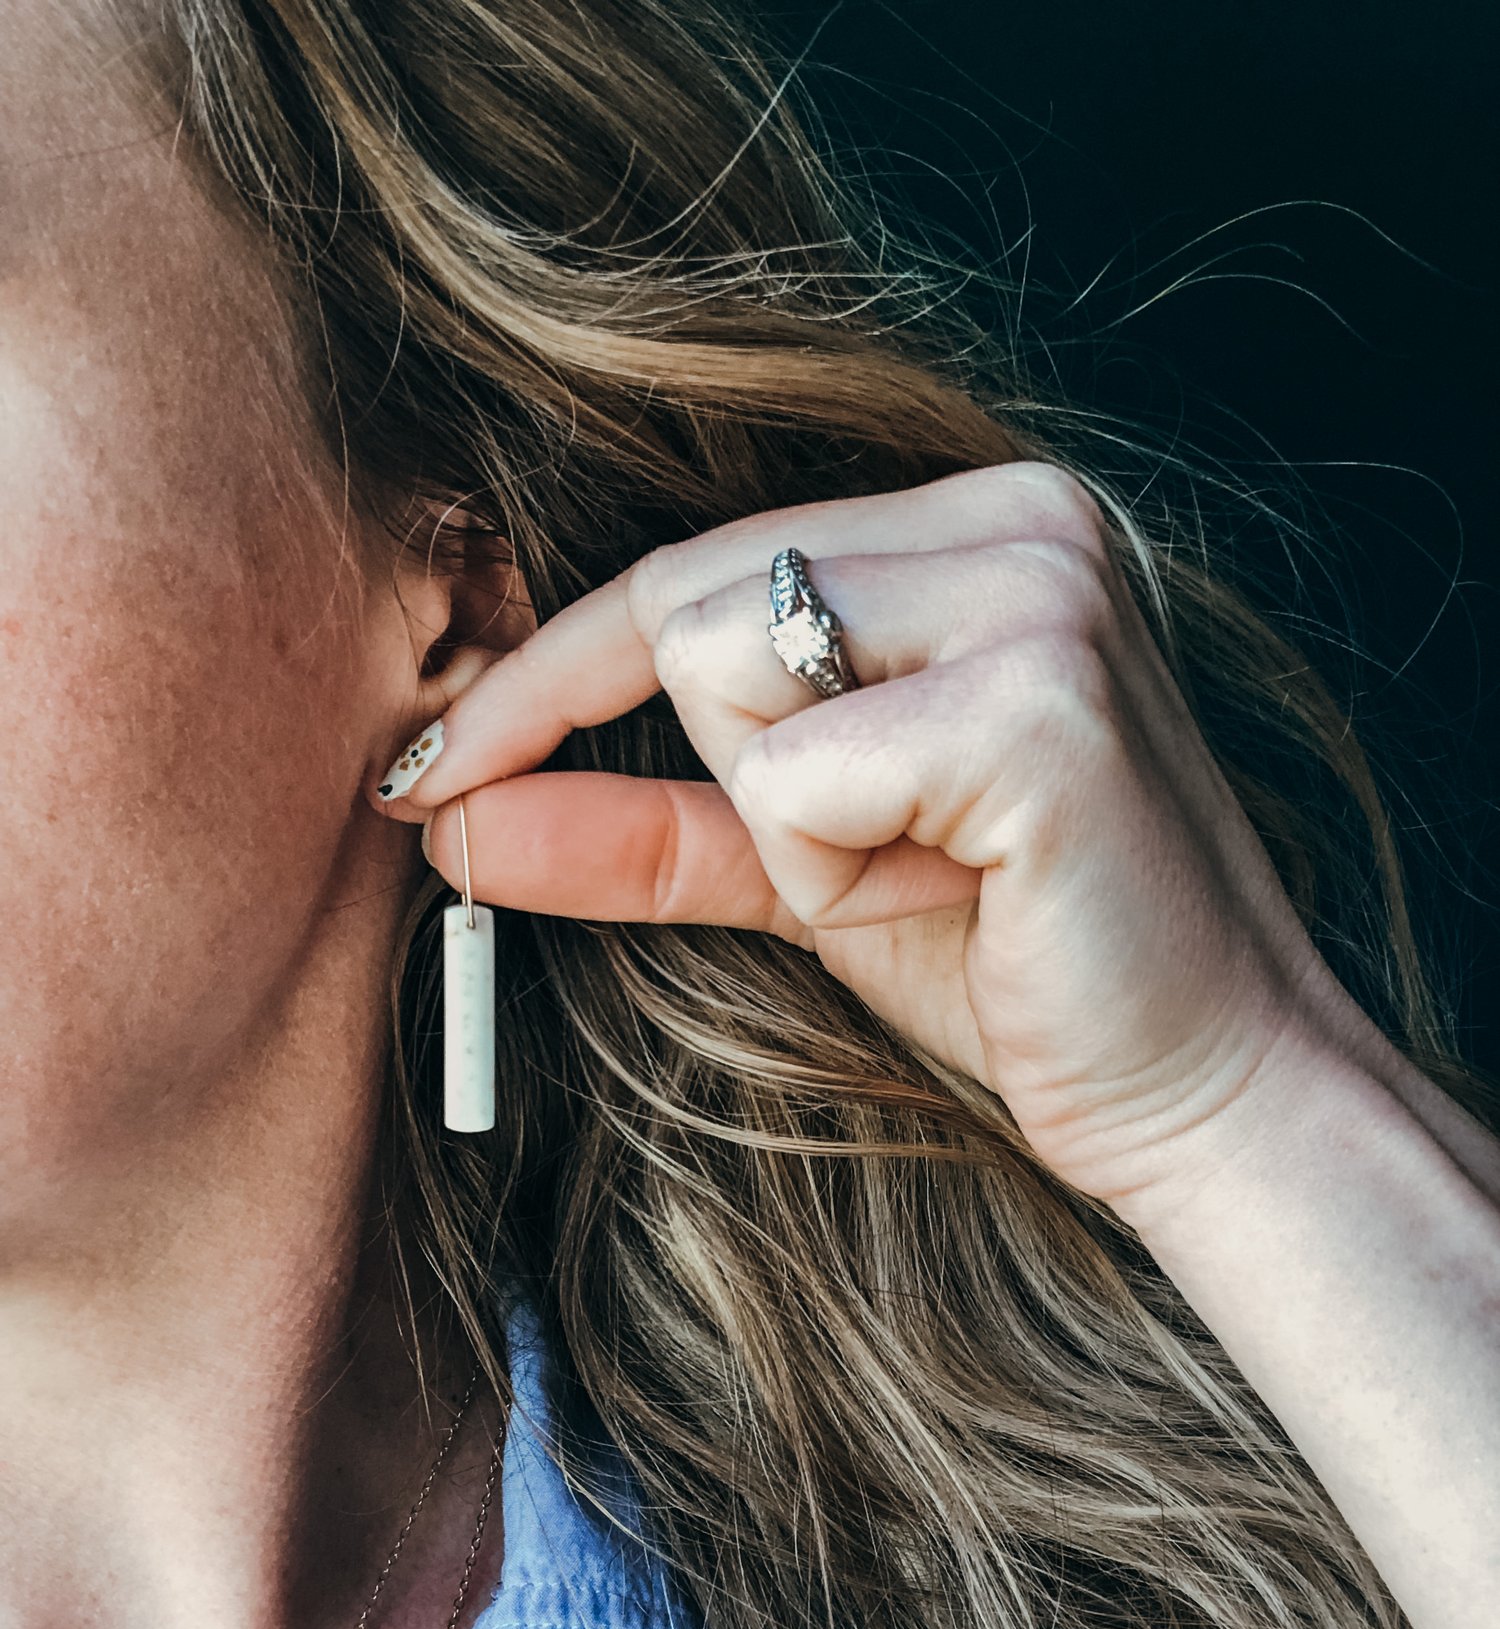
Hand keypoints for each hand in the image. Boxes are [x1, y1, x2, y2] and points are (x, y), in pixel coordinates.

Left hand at [372, 461, 1371, 1219]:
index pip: (694, 568)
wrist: (1199, 1092)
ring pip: (727, 667)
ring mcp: (1044, 590)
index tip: (429, 768)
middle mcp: (1022, 515)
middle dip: (740, 779)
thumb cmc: (1011, 967)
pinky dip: (837, 871)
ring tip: (938, 877)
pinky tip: (968, 893)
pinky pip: (796, 774)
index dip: (547, 675)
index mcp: (977, 525)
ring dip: (795, 830)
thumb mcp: (801, 875)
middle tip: (889, 871)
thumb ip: (636, 824)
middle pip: (692, 602)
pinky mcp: (1042, 700)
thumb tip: (449, 818)